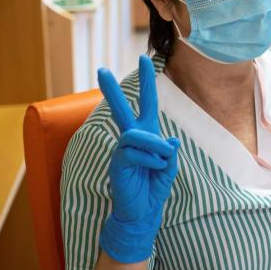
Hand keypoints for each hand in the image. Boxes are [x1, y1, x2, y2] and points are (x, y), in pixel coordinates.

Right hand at [97, 56, 180, 263]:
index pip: (146, 101)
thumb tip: (170, 140)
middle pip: (120, 109)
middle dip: (111, 90)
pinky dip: (151, 159)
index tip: (145, 57)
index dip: (147, 80)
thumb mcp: (169, 166)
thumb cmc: (154, 186)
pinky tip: (154, 168)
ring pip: (136, 134)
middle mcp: (132, 138)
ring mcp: (122, 150)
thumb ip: (170, 152)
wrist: (144, 211)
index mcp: (147, 133)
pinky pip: (134, 152)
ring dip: (154, 147)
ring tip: (161, 161)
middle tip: (101, 69)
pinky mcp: (118, 163)